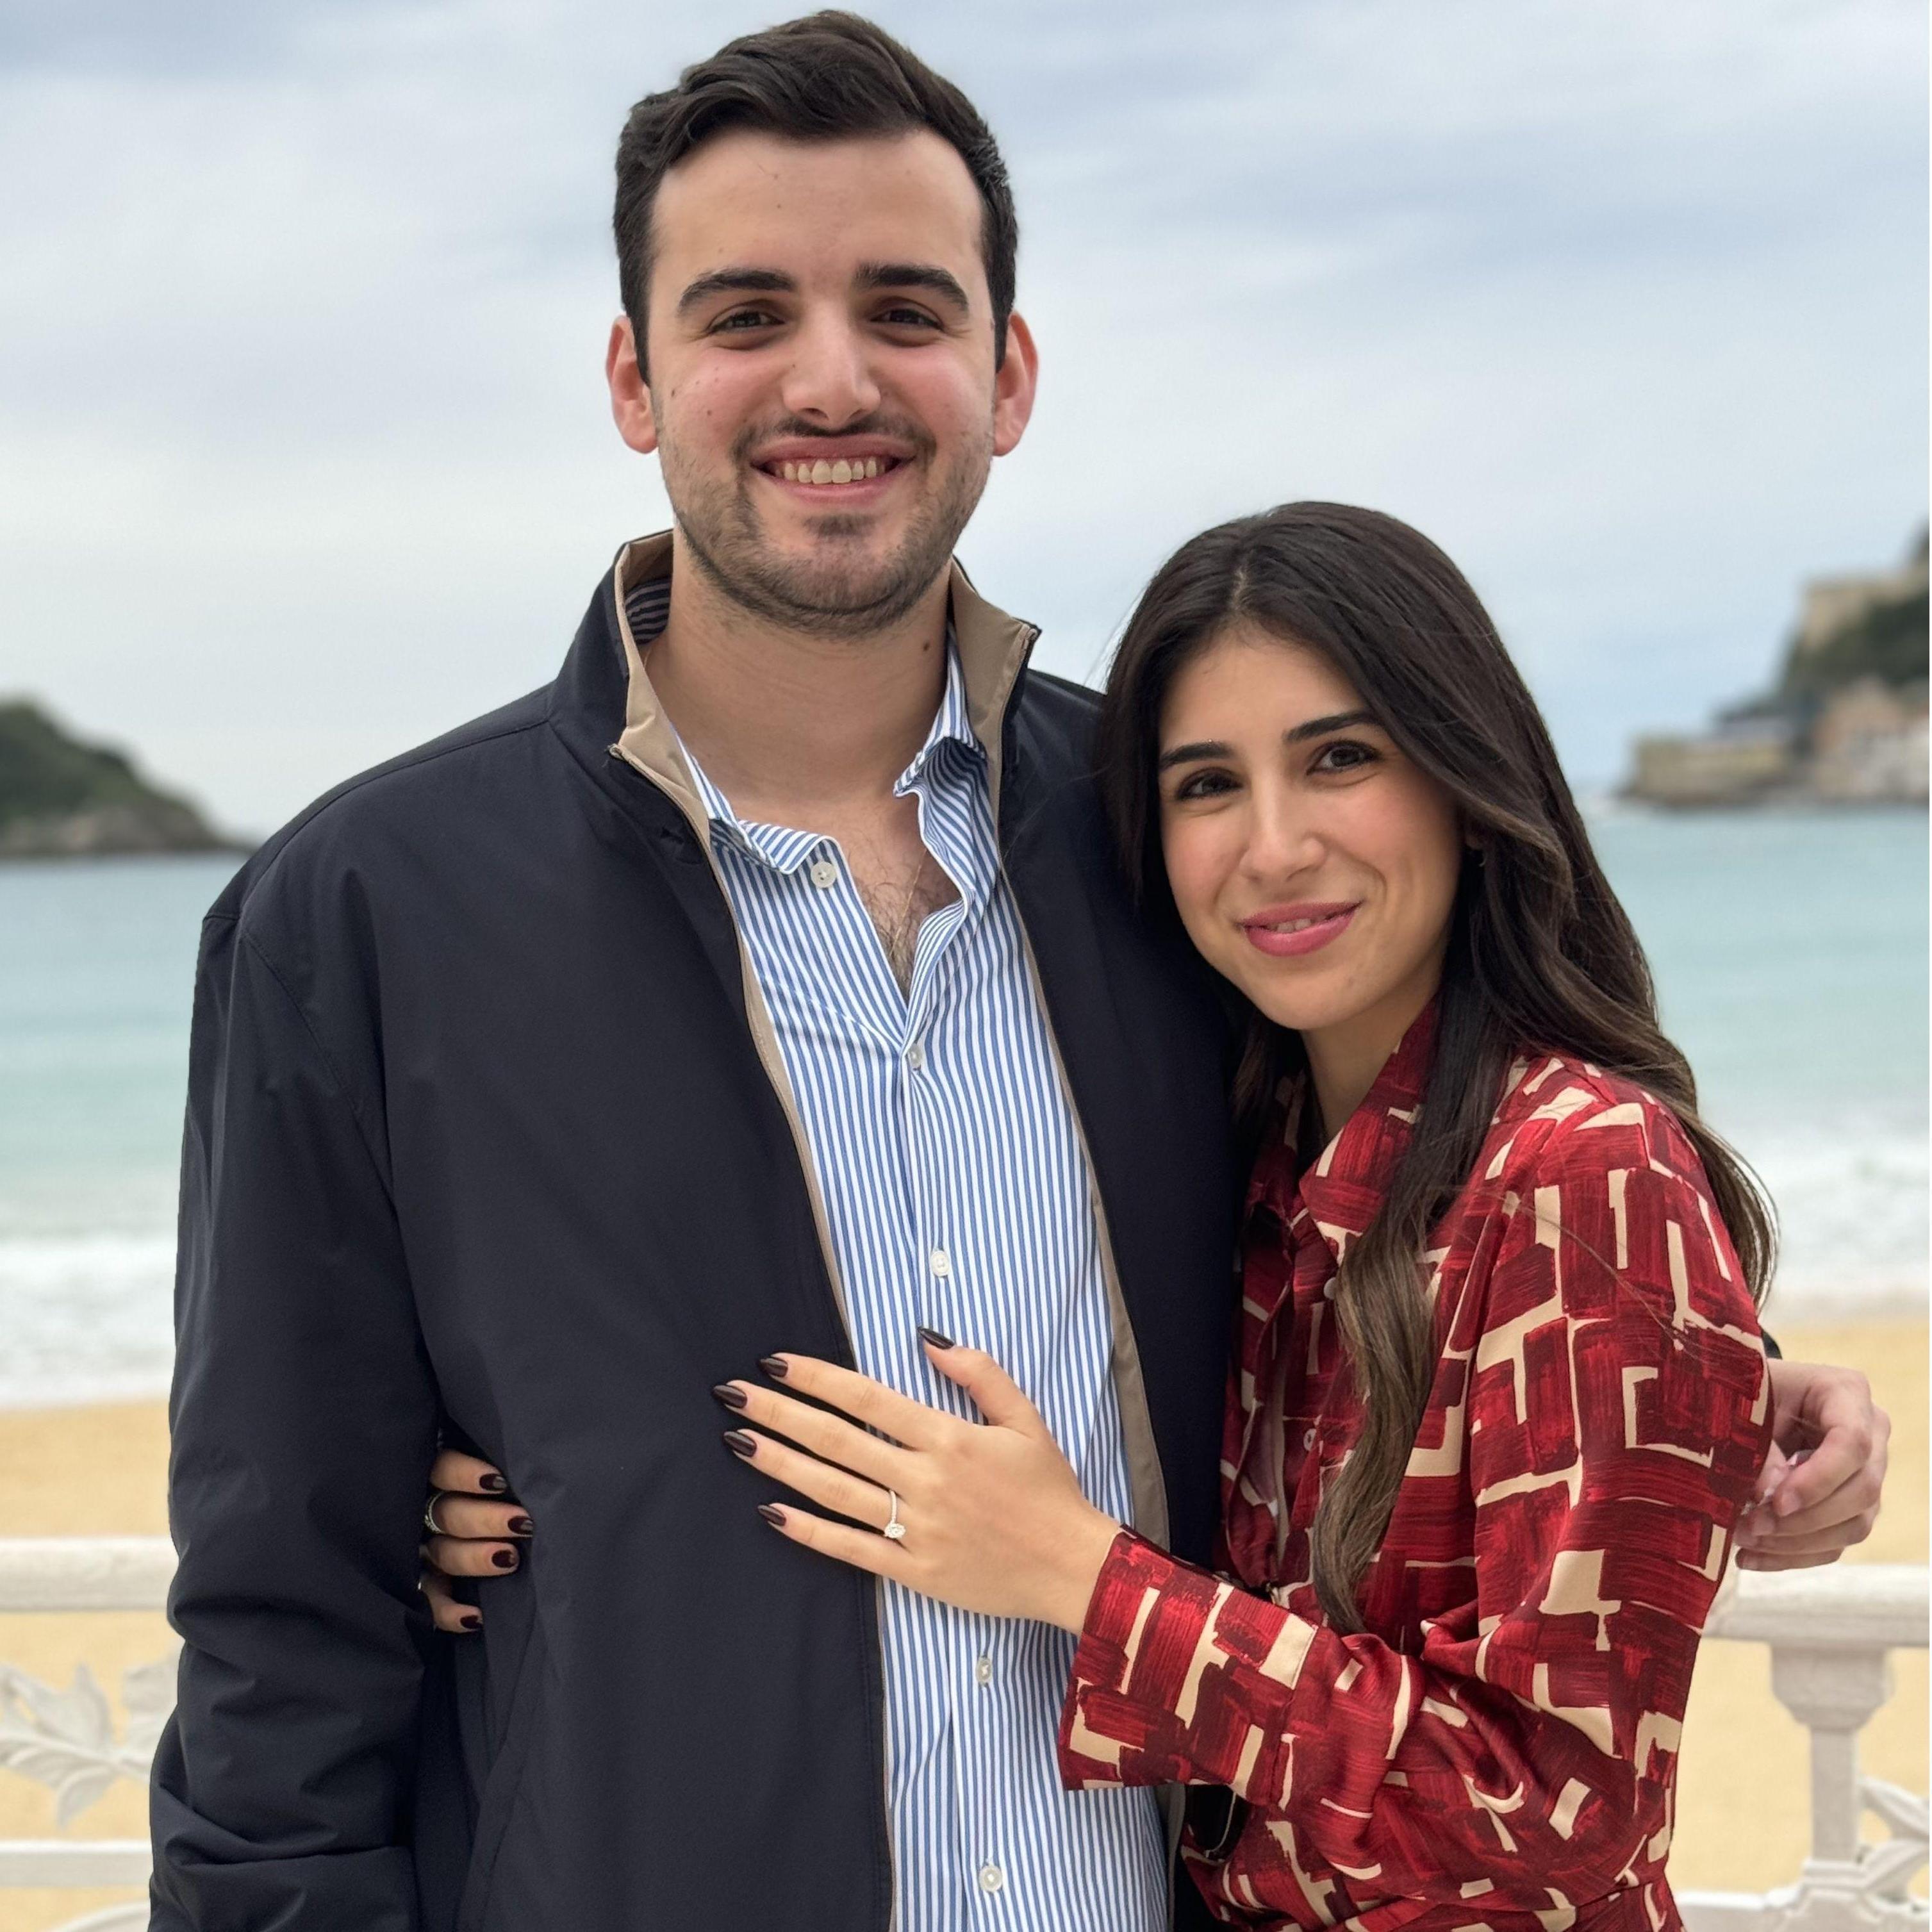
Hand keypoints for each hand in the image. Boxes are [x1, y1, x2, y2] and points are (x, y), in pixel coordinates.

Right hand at [419, 1448, 534, 1631]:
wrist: (458, 1536)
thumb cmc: (495, 1494)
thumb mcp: (486, 1472)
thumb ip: (494, 1471)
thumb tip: (533, 1467)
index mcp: (434, 1477)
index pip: (441, 1468)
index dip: (465, 1474)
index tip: (498, 1481)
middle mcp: (422, 1512)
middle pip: (446, 1514)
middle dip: (485, 1520)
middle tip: (521, 1523)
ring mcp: (418, 1550)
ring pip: (442, 1554)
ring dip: (474, 1558)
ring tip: (510, 1559)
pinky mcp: (420, 1585)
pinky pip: (428, 1601)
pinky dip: (448, 1612)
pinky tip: (475, 1616)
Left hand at [714, 1333, 1122, 1632]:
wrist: (1072, 1566)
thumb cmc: (1049, 1489)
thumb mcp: (1025, 1419)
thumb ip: (978, 1373)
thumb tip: (926, 1337)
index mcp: (949, 1438)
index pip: (866, 1399)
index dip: (817, 1377)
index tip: (776, 1362)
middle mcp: (925, 1480)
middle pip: (836, 1440)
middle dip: (779, 1413)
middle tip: (732, 1394)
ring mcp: (915, 1528)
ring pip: (833, 1490)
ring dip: (781, 1464)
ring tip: (739, 1441)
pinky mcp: (913, 1570)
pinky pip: (851, 1547)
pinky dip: (808, 1530)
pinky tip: (771, 1511)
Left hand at [1735, 1359, 1889, 1569]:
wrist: (1739, 1395)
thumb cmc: (1738, 1389)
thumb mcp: (1738, 1404)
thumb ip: (1756, 1445)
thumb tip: (1769, 1497)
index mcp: (1845, 1392)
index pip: (1851, 1443)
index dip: (1818, 1480)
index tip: (1776, 1503)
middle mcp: (1869, 1432)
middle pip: (1861, 1490)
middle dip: (1805, 1518)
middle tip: (1750, 1527)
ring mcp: (1865, 1471)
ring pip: (1854, 1524)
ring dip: (1797, 1542)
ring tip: (1745, 1539)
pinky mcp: (1850, 1504)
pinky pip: (1836, 1542)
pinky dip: (1793, 1555)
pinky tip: (1751, 1557)